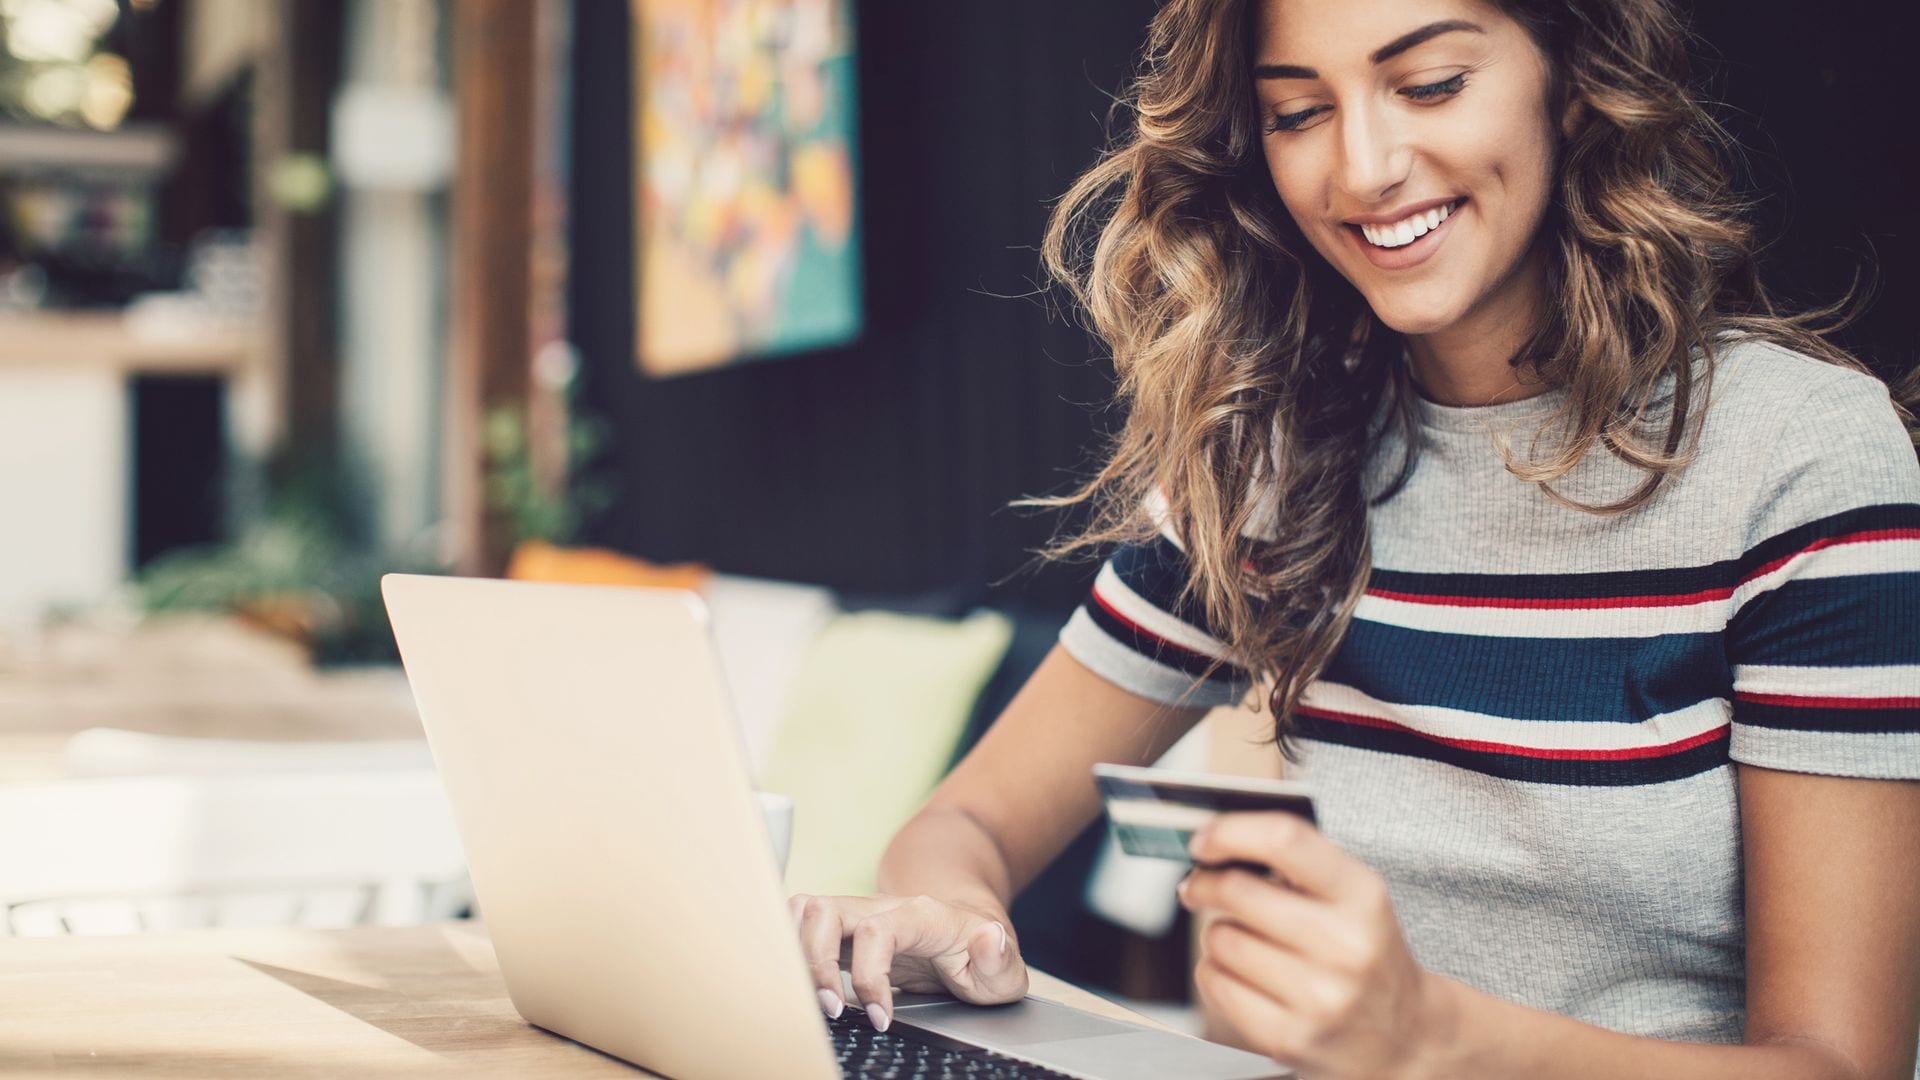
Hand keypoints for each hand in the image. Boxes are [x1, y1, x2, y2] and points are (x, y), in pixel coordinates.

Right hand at [787, 892, 1028, 1031]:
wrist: (967, 930)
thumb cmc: (980, 953)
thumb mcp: (1005, 967)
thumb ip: (1000, 958)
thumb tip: (988, 938)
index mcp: (921, 916)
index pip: (878, 931)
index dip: (869, 977)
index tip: (882, 1018)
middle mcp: (881, 907)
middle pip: (825, 911)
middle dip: (815, 963)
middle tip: (831, 1010)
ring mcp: (857, 915)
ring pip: (803, 910)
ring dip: (795, 952)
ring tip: (808, 997)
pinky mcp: (841, 930)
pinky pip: (799, 924)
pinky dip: (788, 948)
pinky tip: (798, 983)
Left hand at [1179, 812, 1450, 1079]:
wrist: (1403, 1034)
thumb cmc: (1364, 951)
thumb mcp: (1354, 896)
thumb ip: (1296, 860)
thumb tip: (1216, 839)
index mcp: (1363, 896)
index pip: (1285, 841)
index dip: (1231, 832)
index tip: (1203, 840)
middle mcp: (1345, 946)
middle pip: (1238, 891)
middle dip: (1205, 882)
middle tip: (1198, 884)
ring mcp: (1318, 997)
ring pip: (1221, 938)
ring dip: (1217, 933)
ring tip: (1240, 938)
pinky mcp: (1289, 1038)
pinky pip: (1216, 983)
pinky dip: (1214, 971)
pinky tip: (1237, 971)